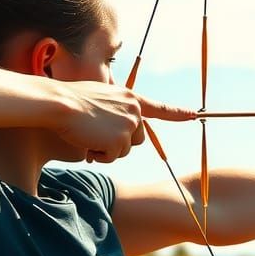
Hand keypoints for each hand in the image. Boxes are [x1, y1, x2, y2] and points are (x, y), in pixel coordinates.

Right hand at [57, 85, 194, 163]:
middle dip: (118, 142)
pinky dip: (98, 155)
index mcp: (131, 98)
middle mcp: (135, 111)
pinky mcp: (120, 140)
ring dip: (106, 149)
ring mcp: (129, 126)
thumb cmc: (71, 99)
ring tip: (88, 133)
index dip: (178, 113)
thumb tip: (117, 128)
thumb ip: (114, 109)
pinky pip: (111, 158)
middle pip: (136, 139)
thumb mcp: (99, 97)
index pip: (159, 108)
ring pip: (123, 150)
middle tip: (95, 133)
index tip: (196, 115)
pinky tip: (87, 141)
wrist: (58, 103)